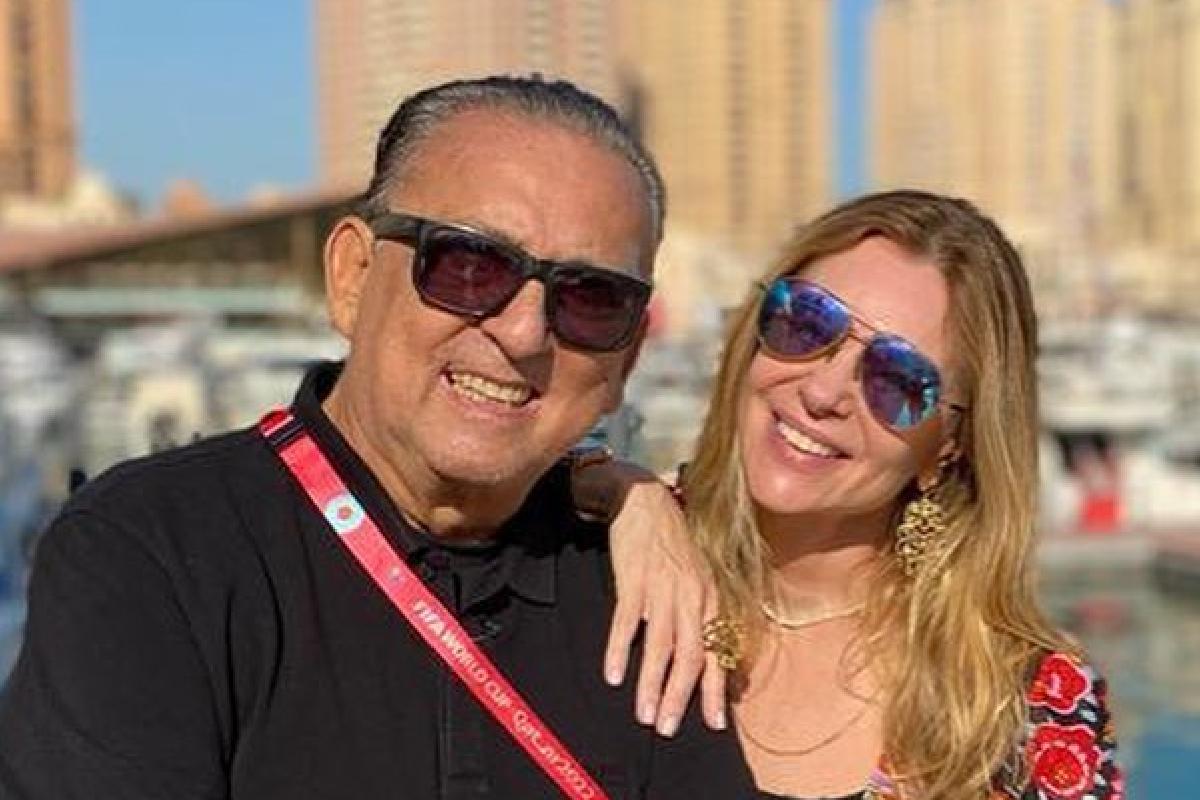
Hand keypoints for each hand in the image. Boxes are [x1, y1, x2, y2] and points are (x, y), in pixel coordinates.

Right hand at [573, 462, 726, 734]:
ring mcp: (663, 588)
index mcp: (711, 598)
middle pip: (691, 656)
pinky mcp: (634, 579)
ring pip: (661, 646)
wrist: (644, 501)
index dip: (716, 690)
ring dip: (652, 684)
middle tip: (669, 729)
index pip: (717, 652)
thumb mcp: (698, 576)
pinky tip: (613, 675)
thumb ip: (703, 613)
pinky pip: (627, 622)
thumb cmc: (672, 543)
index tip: (715, 723)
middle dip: (681, 697)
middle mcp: (693, 596)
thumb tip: (711, 653)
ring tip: (645, 715)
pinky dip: (619, 650)